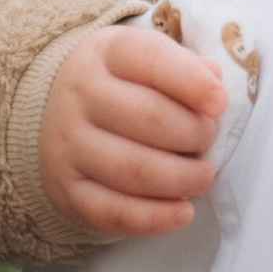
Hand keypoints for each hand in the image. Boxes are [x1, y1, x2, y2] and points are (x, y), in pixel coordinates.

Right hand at [38, 20, 229, 238]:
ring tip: (203, 177)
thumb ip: (186, 67)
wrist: (53, 112)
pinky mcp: (66, 189)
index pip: (150, 60)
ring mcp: (67, 144)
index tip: (220, 102)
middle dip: (194, 134)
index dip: (191, 82)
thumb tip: (214, 81)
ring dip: (181, 178)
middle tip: (209, 140)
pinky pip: (113, 212)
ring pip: (133, 169)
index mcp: (107, 53)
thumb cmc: (121, 85)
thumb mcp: (147, 60)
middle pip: (148, 118)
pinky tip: (183, 212)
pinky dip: (155, 218)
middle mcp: (80, 95)